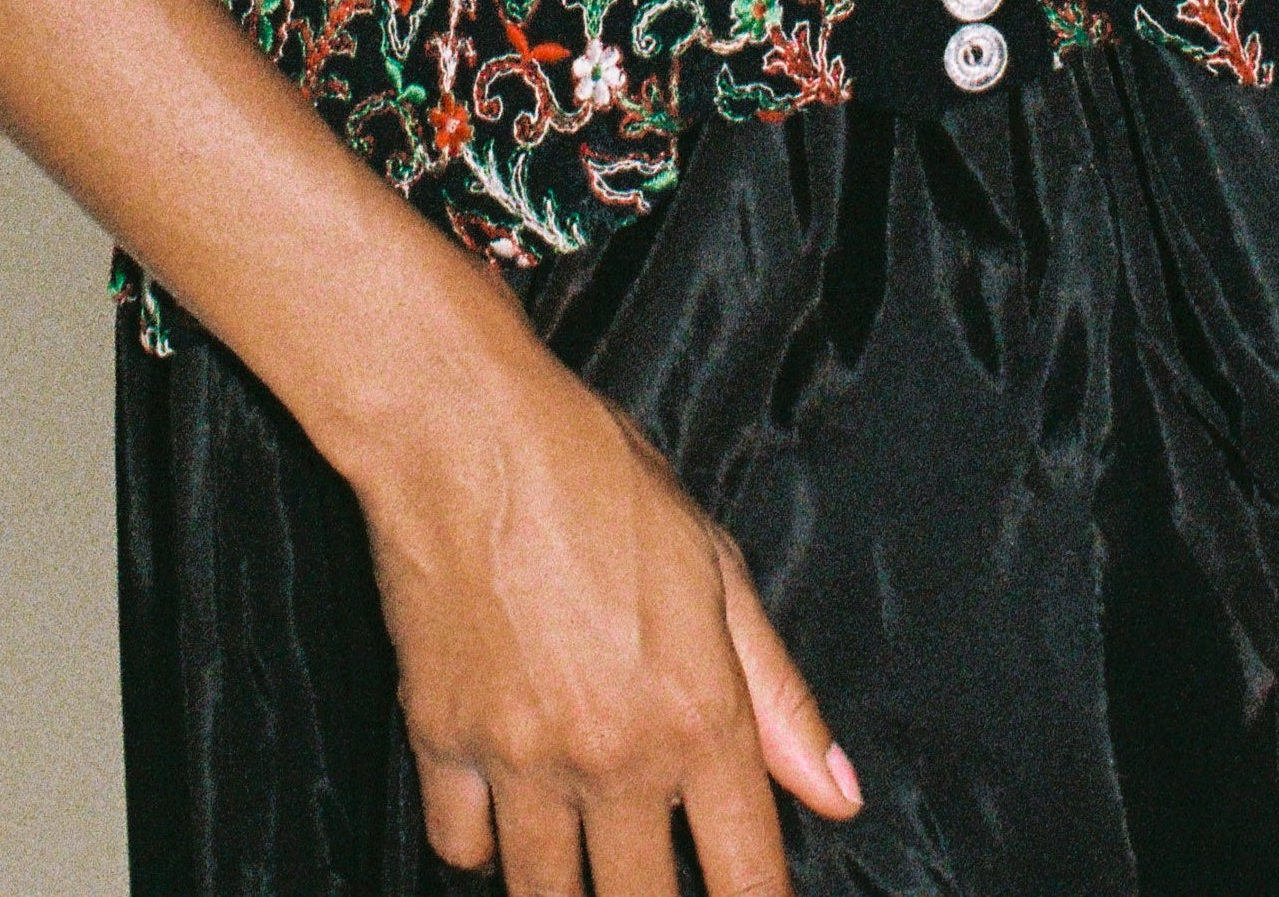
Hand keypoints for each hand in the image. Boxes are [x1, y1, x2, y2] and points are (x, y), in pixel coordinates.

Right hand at [355, 340, 858, 894]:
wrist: (464, 427)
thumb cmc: (595, 473)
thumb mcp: (714, 564)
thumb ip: (778, 694)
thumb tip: (838, 796)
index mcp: (698, 714)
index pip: (747, 877)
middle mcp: (614, 755)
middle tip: (652, 876)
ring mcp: (522, 757)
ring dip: (569, 890)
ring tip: (585, 861)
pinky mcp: (440, 740)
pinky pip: (461, 847)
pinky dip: (482, 845)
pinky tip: (504, 813)